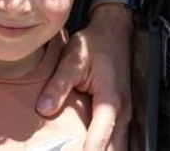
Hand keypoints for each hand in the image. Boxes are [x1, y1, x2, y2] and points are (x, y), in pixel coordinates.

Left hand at [40, 6, 133, 150]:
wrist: (115, 30)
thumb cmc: (95, 43)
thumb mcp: (73, 60)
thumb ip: (58, 85)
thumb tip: (43, 109)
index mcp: (110, 100)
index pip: (100, 138)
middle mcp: (123, 111)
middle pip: (114, 149)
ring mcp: (125, 113)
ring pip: (119, 146)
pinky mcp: (122, 112)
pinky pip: (118, 139)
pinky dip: (108, 148)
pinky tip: (91, 148)